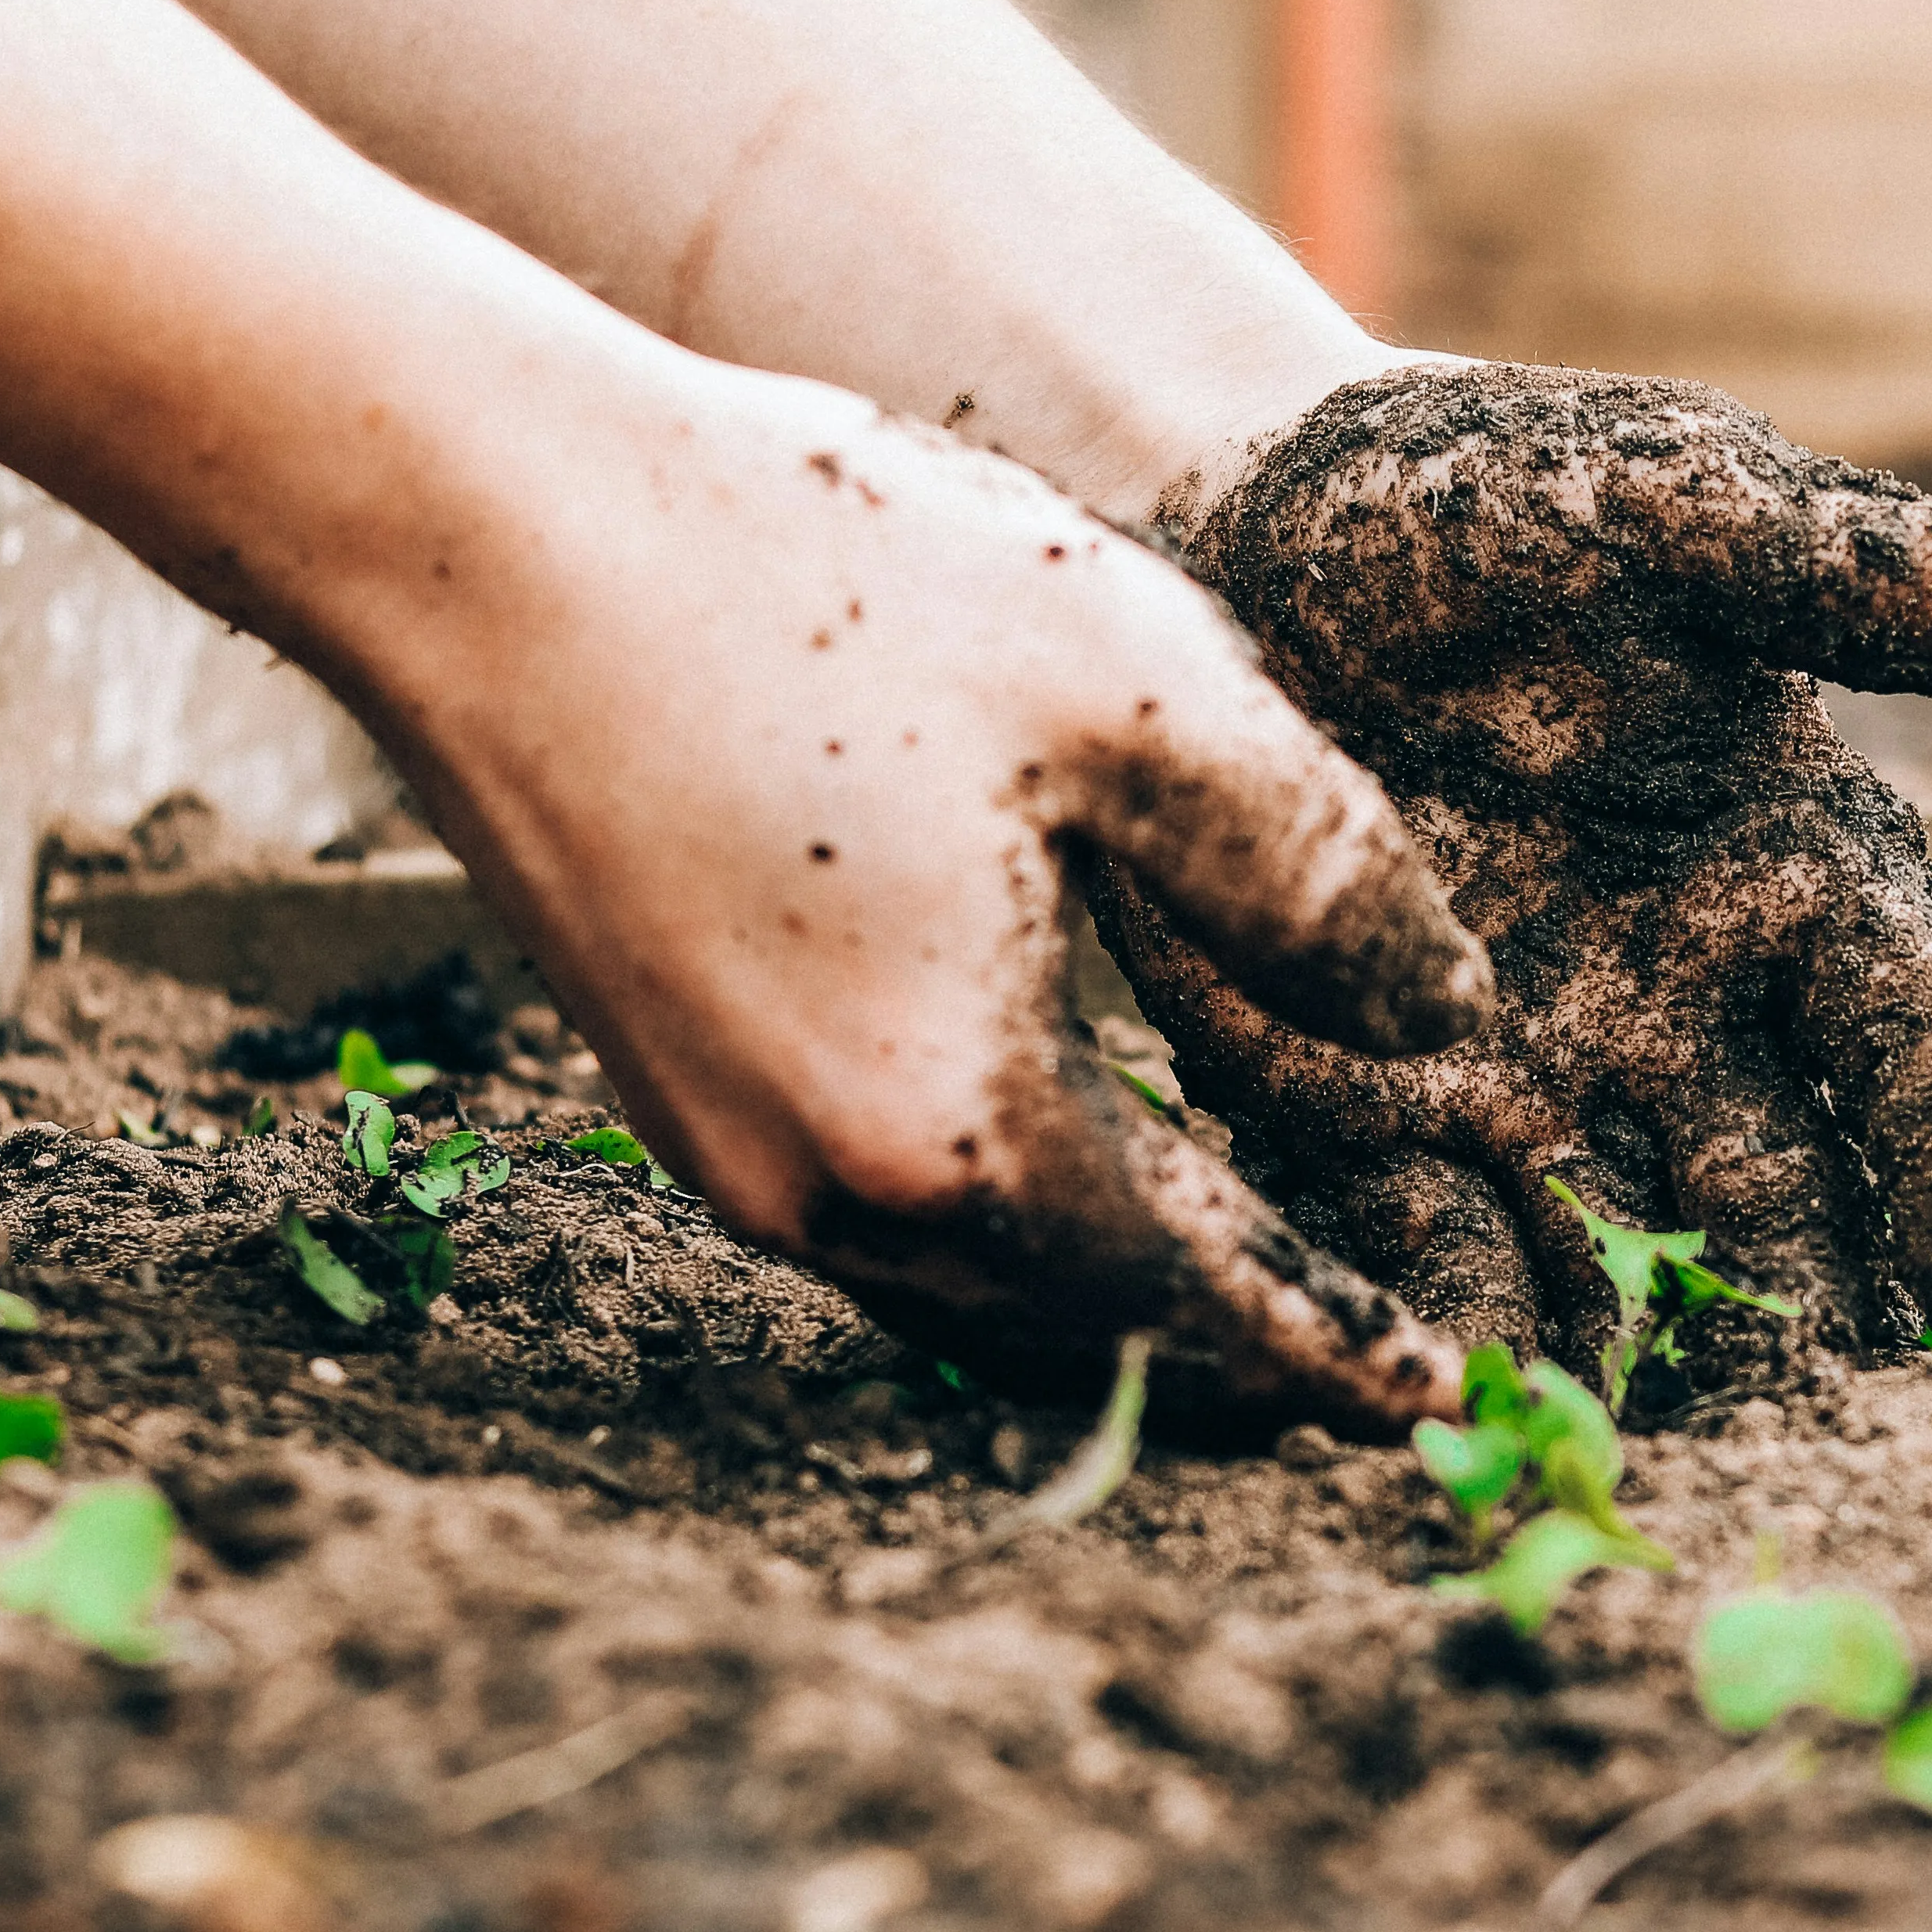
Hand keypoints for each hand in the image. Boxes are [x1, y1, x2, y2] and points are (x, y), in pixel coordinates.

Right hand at [353, 360, 1494, 1427]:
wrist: (480, 525)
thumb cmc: (816, 578)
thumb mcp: (1142, 690)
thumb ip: (1321, 879)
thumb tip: (1451, 1021)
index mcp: (961, 1129)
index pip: (1206, 1300)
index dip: (1339, 1349)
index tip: (1440, 1406)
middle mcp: (829, 1194)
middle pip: (1089, 1329)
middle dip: (1239, 1351)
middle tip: (1370, 1358)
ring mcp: (730, 1156)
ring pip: (978, 1289)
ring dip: (1119, 1294)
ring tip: (1250, 1274)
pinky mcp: (672, 1090)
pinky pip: (886, 1215)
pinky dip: (1009, 1221)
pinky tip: (1076, 1153)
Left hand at [1093, 364, 1931, 1371]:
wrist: (1218, 523)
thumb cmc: (1471, 499)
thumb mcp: (1660, 502)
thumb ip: (1853, 568)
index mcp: (1796, 872)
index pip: (1911, 1042)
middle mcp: (1688, 1008)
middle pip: (1786, 1196)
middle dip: (1817, 1319)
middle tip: (1840, 1440)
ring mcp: (1533, 1078)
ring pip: (1622, 1257)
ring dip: (1648, 1363)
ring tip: (1662, 1471)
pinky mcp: (1369, 1115)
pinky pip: (1428, 1249)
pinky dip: (1455, 1331)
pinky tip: (1465, 1413)